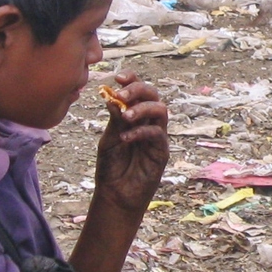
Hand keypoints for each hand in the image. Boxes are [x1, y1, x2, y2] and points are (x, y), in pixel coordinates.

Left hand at [94, 71, 168, 214]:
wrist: (115, 194)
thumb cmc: (112, 166)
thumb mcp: (109, 138)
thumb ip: (114, 119)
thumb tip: (112, 96)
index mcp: (133, 115)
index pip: (138, 90)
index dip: (132, 79)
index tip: (118, 77)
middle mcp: (148, 121)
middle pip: (153, 94)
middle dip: (138, 90)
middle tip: (122, 96)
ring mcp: (156, 135)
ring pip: (160, 110)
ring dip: (142, 109)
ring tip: (125, 117)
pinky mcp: (161, 151)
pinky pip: (157, 134)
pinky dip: (141, 132)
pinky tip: (126, 138)